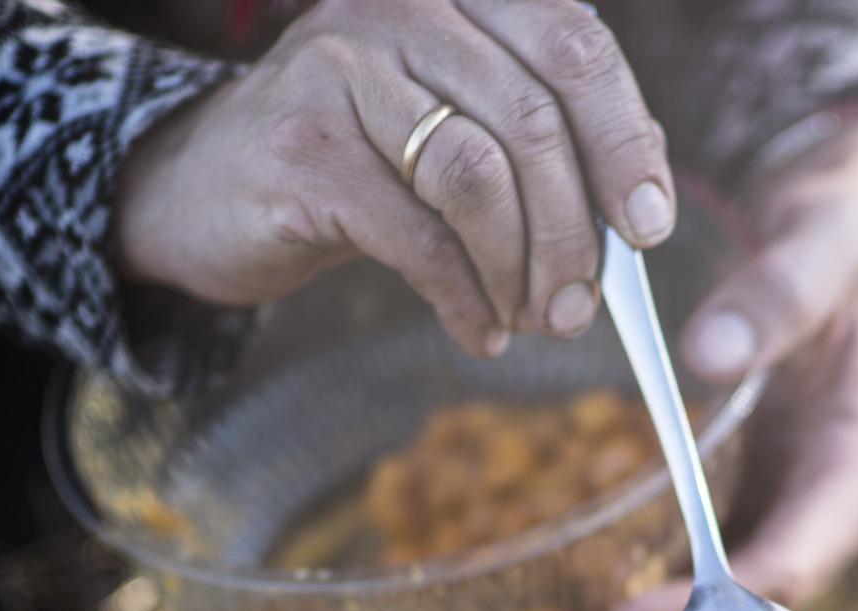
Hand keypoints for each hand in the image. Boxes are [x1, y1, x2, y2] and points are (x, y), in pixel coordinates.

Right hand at [115, 0, 672, 353]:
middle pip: (534, 120)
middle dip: (576, 232)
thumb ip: (544, 140)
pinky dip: (466, 299)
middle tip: (583, 307)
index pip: (574, 47)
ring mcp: (342, 68)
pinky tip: (480, 331)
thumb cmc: (358, 160)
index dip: (625, 140)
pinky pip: (419, 238)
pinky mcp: (305, 149)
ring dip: (522, 270)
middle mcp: (400, 7)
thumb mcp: (456, 124)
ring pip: (479, 178)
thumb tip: (642, 207)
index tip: (651, 226)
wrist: (206, 186)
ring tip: (532, 320)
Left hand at [554, 120, 857, 610]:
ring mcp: (798, 507)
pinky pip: (706, 565)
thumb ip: (777, 296)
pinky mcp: (761, 495)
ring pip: (728, 608)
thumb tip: (706, 354)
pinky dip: (653, 602)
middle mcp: (835, 508)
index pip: (789, 563)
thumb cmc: (852, 226)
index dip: (706, 607)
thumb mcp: (829, 242)